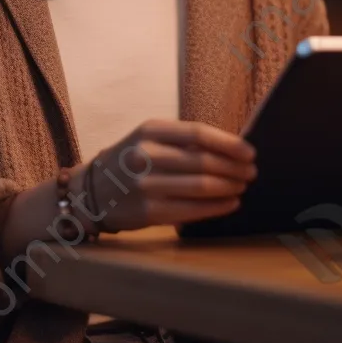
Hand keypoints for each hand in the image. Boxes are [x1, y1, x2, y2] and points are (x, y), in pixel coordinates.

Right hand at [87, 119, 256, 232]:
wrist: (90, 191)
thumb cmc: (129, 161)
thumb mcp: (148, 139)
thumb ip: (182, 141)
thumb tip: (231, 148)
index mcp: (150, 130)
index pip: (199, 133)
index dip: (229, 143)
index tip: (250, 152)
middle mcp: (146, 155)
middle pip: (204, 161)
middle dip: (234, 168)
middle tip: (251, 172)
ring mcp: (146, 184)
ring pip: (202, 186)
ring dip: (229, 187)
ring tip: (242, 186)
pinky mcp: (149, 212)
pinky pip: (193, 210)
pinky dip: (217, 207)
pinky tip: (230, 203)